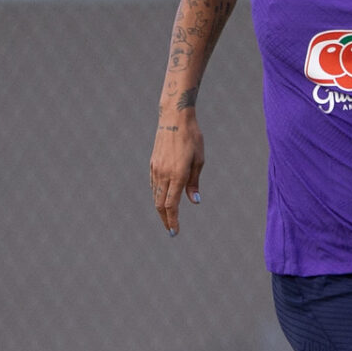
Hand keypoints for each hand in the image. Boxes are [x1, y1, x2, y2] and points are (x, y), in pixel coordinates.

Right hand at [148, 112, 203, 236]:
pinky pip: (153, 185)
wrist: (174, 118)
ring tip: (167, 218)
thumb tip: (195, 201)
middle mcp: (164, 174)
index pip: (172, 205)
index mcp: (177, 175)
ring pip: (155, 196)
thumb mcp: (199, 160)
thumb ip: (194, 183)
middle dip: (165, 220)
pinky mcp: (153, 164)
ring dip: (161, 209)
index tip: (174, 232)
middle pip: (160, 204)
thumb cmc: (192, 138)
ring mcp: (156, 169)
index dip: (173, 220)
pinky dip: (157, 196)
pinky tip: (162, 200)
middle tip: (171, 230)